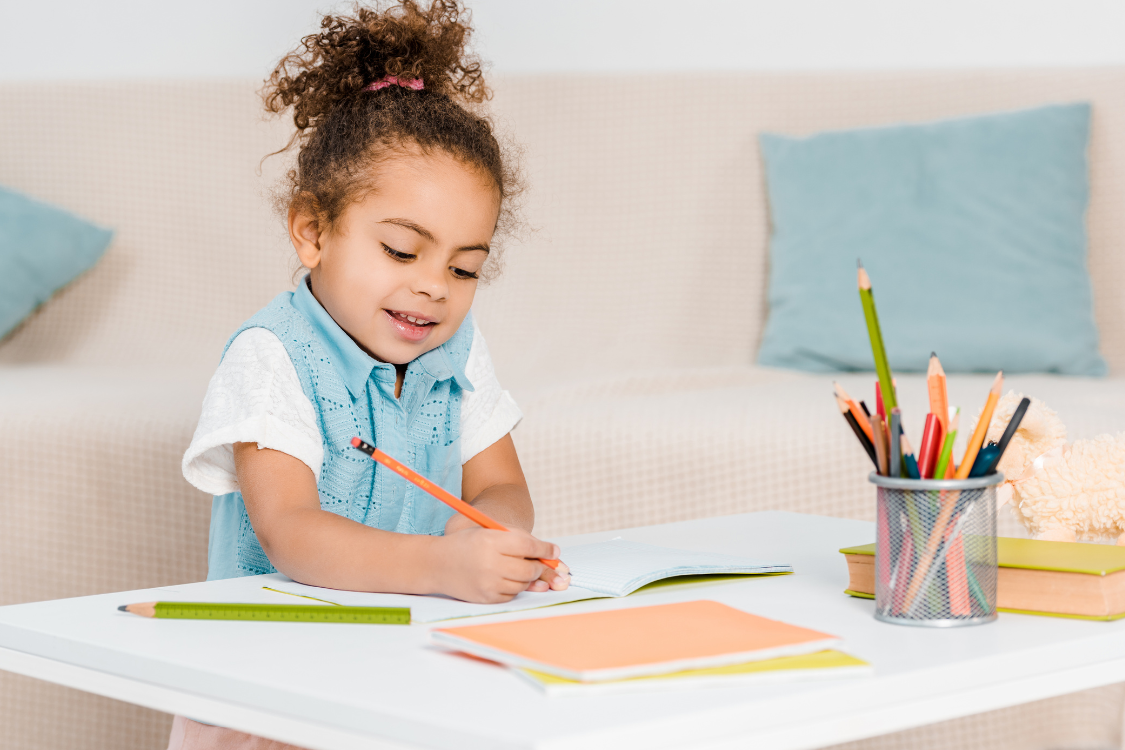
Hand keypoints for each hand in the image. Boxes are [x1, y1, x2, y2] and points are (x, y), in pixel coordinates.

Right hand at [432, 526, 566, 602]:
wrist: (437, 564)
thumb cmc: (468, 544)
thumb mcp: (490, 532)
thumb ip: (520, 539)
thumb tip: (553, 554)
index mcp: (491, 540)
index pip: (528, 546)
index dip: (545, 550)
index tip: (554, 551)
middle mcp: (489, 562)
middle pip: (529, 570)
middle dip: (539, 567)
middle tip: (537, 564)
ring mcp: (488, 583)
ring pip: (523, 584)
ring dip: (526, 578)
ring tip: (514, 568)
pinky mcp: (486, 597)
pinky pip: (512, 595)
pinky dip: (513, 587)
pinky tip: (502, 578)